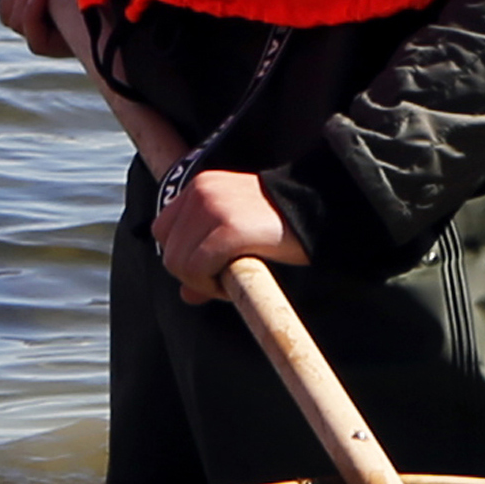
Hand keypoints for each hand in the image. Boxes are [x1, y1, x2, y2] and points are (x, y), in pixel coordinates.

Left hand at [157, 169, 308, 301]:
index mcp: (199, 186)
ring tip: (232, 280)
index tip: (212, 268)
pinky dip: (212, 286)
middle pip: (169, 251)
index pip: (162, 231)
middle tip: (224, 280)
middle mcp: (201, 192)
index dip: (183, 257)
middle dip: (192, 275)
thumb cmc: (280, 225)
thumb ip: (205, 257)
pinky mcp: (230, 228)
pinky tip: (236, 283)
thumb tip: (185, 296)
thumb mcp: (238, 233)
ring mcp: (214, 208)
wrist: (322, 211)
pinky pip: (200, 268)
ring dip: (203, 283)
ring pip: (180, 263)